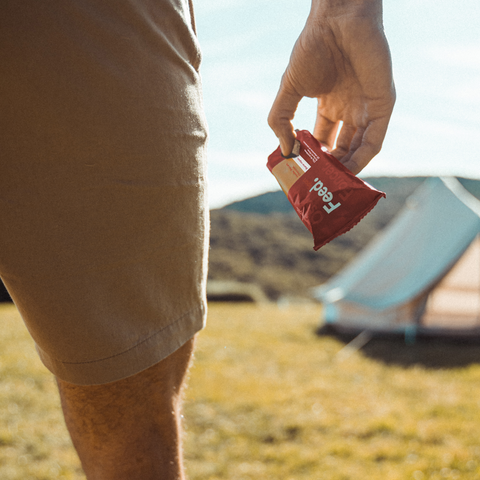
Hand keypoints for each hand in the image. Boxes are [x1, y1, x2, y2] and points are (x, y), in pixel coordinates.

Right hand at [268, 1, 394, 173]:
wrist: (336, 21)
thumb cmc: (312, 49)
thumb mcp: (288, 90)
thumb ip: (280, 120)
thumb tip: (284, 151)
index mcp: (329, 106)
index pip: (324, 140)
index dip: (315, 158)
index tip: (304, 174)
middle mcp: (349, 110)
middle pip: (342, 148)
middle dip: (330, 167)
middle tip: (319, 184)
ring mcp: (366, 108)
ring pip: (359, 148)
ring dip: (346, 168)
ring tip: (331, 183)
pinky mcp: (382, 104)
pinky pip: (375, 139)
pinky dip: (363, 158)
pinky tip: (349, 170)